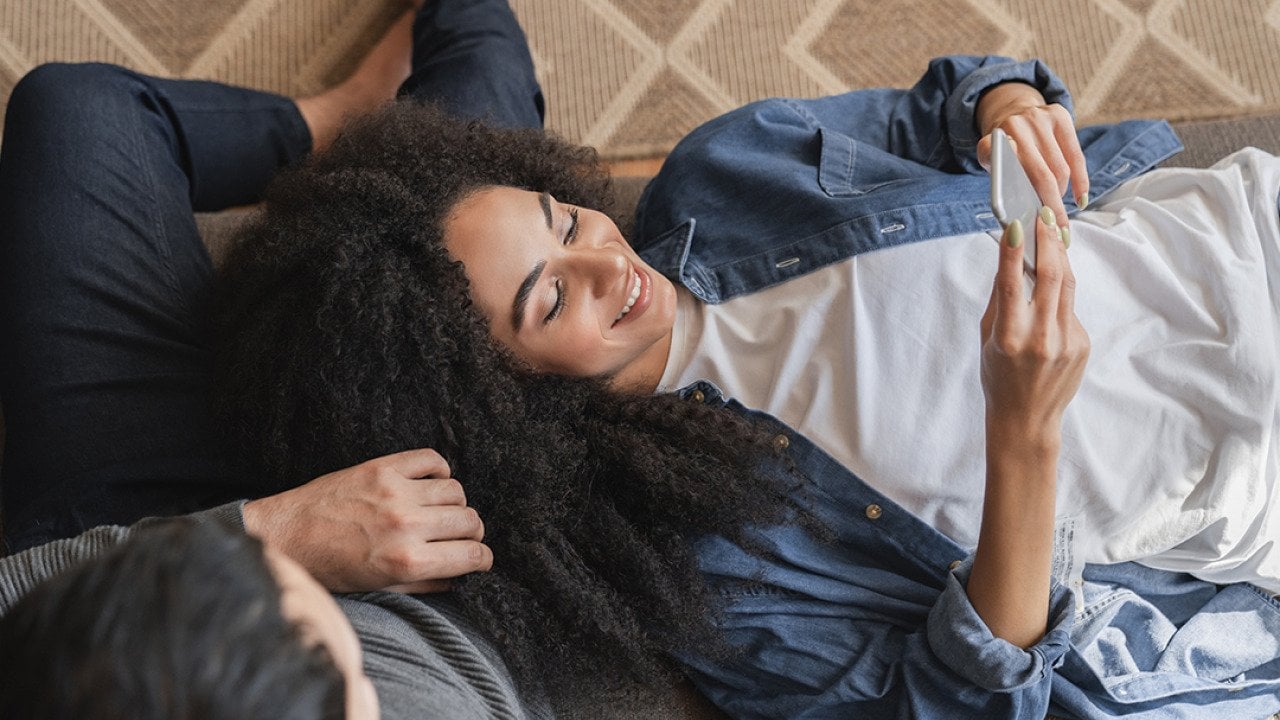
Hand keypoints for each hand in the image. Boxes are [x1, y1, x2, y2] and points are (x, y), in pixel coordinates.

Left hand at [243, 448, 492, 592]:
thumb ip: (424, 585)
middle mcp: (406, 525)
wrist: (284, 537)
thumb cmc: (328, 568)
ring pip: (456, 491)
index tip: (480, 557)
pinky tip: (429, 484)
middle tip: (461, 537)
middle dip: (472, 533)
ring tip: (441, 512)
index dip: (483, 558)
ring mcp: (395, 492)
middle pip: (470, 521)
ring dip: (456, 504)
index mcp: (407, 561)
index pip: (472, 555)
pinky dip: (439, 471)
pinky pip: (432, 460)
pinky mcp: (382, 468)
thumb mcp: (378, 589)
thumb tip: (459, 576)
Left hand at [976, 82, 1088, 227]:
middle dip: (1051, 207)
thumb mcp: (993, 169)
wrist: (1011, 113)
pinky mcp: (1059, 115)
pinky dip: (1080, 181)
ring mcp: (1038, 117)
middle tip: (1057, 230)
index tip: (1037, 223)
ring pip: (1060, 168)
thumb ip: (1003, 187)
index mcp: (990, 143)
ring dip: (1061, 194)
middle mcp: (1013, 126)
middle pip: (1041, 176)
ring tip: (1058, 212)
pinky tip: (1080, 199)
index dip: (1021, 199)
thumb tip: (1021, 223)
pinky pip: (1076, 156)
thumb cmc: (1004, 154)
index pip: (1007, 175)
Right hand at [980, 214, 1089, 449]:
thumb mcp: (987, 338)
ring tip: (1053, 233)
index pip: (1011, 284)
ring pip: (1065, 286)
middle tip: (1045, 215)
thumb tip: (1007, 259)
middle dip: (1048, 241)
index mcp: (1008, 337)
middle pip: (1050, 276)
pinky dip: (1059, 292)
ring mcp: (1066, 342)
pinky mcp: (1082, 344)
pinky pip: (1069, 308)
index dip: (1013, 250)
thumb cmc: (998, 378)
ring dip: (1059, 256)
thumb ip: (1000, 299)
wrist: (1026, 419)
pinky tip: (1050, 289)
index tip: (1016, 223)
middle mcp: (1040, 338)